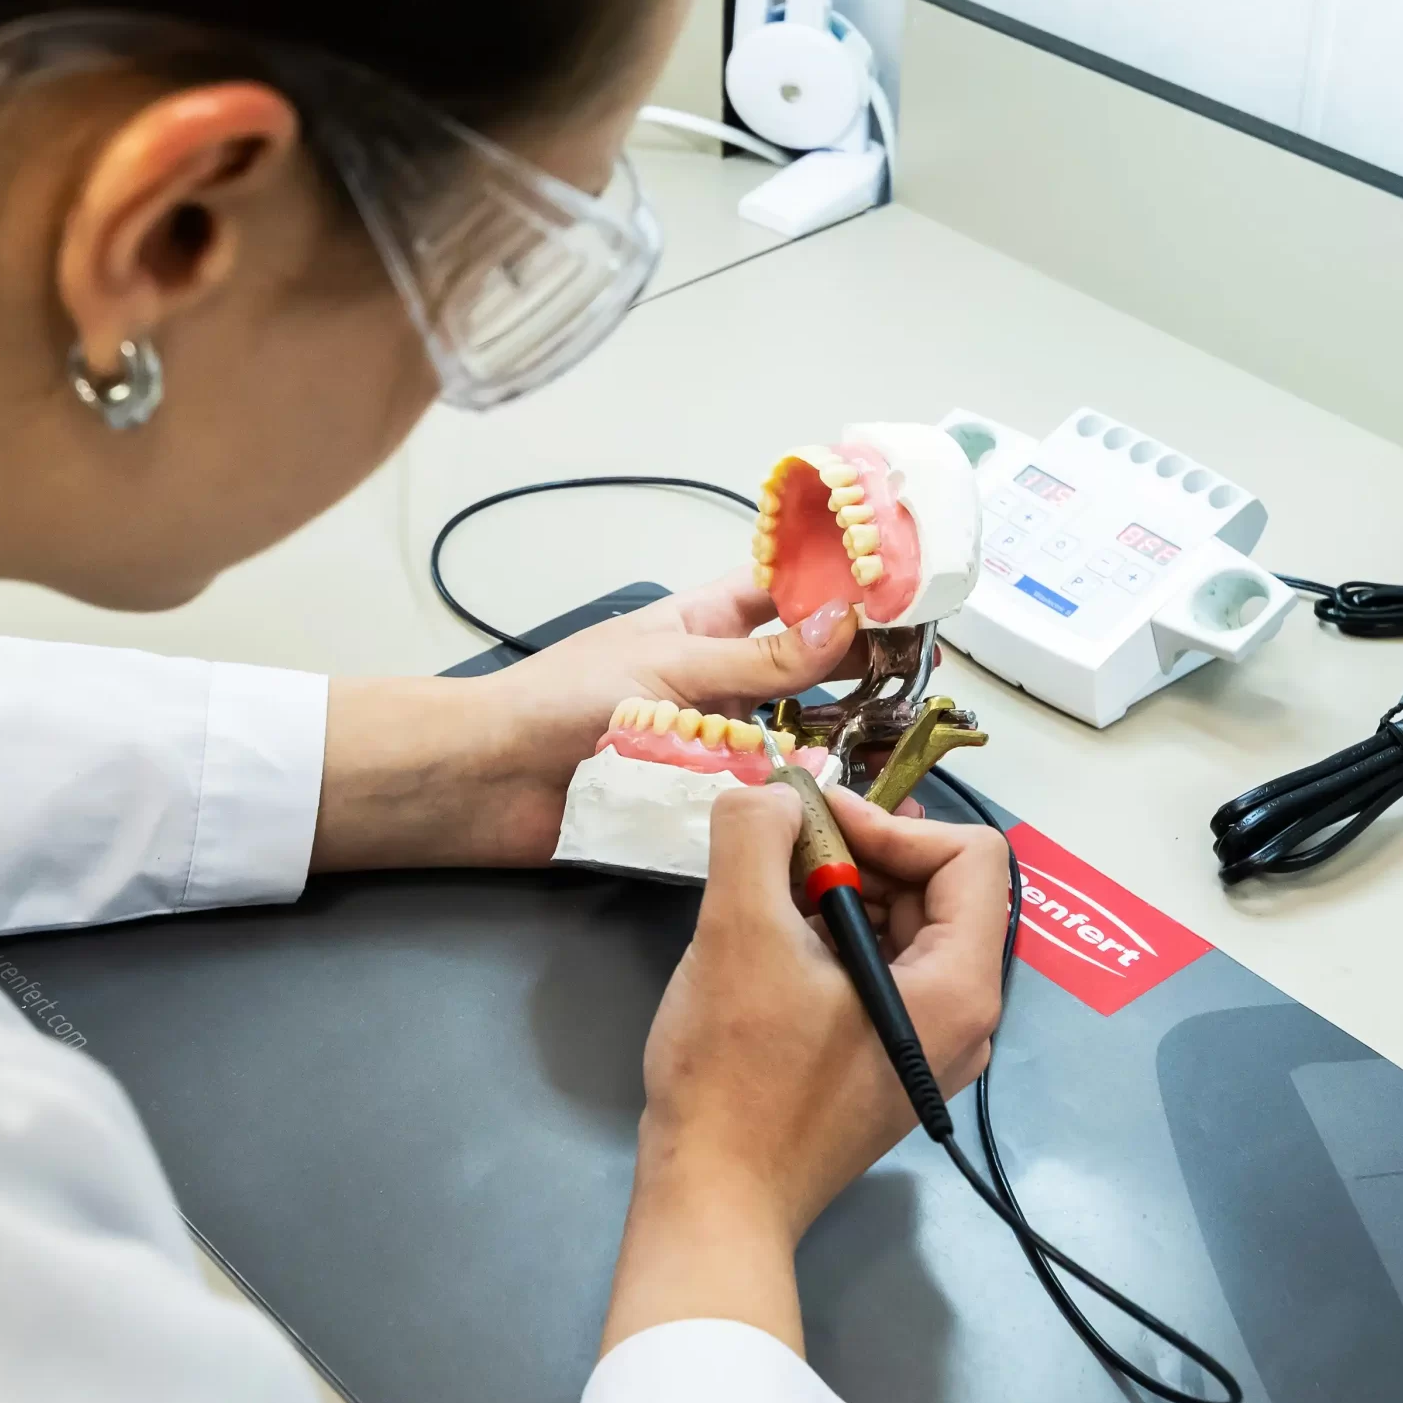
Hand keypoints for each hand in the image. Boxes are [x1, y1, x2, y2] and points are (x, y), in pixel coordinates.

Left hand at [314, 570, 860, 870]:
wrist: (490, 782)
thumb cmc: (560, 701)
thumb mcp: (671, 666)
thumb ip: (760, 659)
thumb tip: (842, 624)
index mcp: (702, 628)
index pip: (782, 595)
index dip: (836, 591)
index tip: (900, 596)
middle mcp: (713, 685)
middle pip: (798, 677)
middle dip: (849, 680)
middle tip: (913, 687)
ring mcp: (706, 747)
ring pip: (786, 745)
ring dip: (827, 750)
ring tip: (891, 753)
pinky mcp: (696, 804)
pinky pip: (755, 805)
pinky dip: (790, 806)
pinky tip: (838, 810)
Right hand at [598, 786, 1009, 1355]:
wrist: (713, 1201)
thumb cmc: (735, 1071)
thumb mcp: (739, 934)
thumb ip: (756, 837)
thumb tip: (771, 794)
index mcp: (959, 987)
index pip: (970, 856)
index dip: (891, 822)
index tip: (812, 824)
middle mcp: (964, 1020)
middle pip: (939, 891)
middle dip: (859, 855)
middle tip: (778, 852)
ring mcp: (926, 1051)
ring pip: (904, 932)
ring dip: (839, 895)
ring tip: (763, 899)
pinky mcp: (886, 1069)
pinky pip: (880, 977)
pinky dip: (831, 943)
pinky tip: (766, 951)